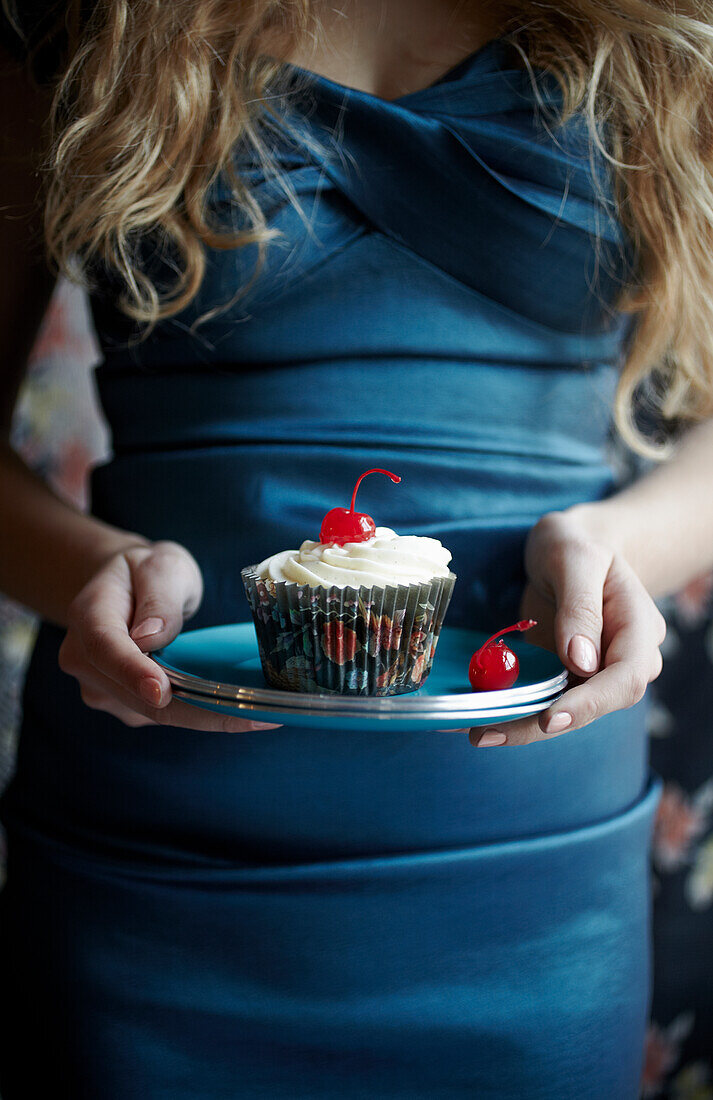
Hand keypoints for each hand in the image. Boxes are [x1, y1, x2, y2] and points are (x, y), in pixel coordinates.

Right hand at [58, 540, 280, 731]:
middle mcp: (85, 661)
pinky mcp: (125, 705)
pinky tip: (241, 709)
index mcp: (89, 618)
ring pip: (155, 714)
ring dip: (206, 716)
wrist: (126, 588)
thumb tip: (151, 636)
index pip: (107, 649)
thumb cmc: (146, 571)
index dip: (134, 673)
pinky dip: (202, 713)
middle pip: (137, 695)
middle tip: (256, 716)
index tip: (162, 692)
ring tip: (261, 713)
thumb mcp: (160, 565)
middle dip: (196, 710)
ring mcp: (102, 688)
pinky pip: (164, 715)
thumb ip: (159, 596)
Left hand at [468, 509, 665, 746]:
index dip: (589, 704)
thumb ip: (580, 605)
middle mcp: (623, 659)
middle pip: (593, 705)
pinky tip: (476, 717)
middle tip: (486, 733)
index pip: (625, 678)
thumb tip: (580, 661)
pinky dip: (512, 710)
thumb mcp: (575, 557)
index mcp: (639, 628)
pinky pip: (544, 699)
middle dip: (541, 726)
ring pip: (565, 710)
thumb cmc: (576, 543)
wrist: (571, 547)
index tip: (550, 718)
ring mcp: (595, 671)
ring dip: (521, 726)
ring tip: (476, 732)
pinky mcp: (565, 676)